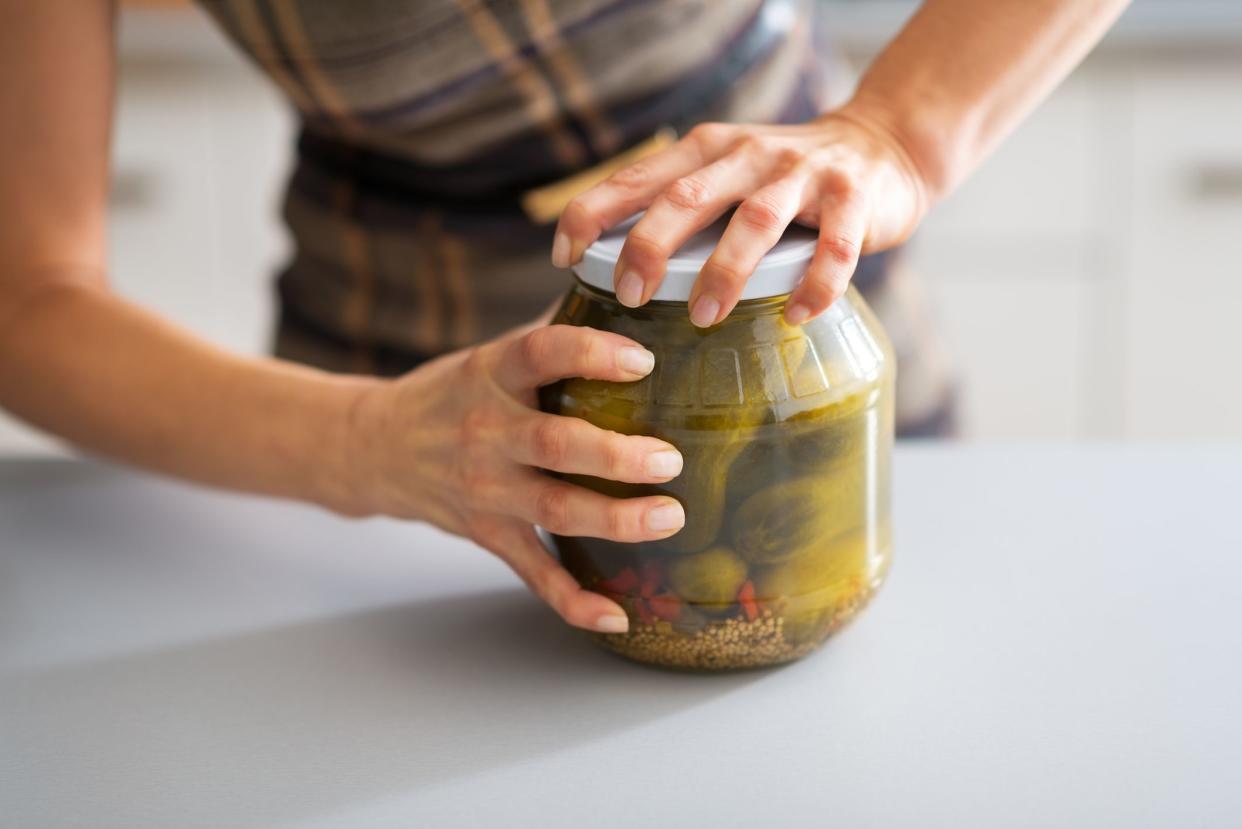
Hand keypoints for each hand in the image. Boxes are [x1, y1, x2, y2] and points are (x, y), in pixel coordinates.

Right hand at [345, 320, 685, 633]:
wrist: (374, 447)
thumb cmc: (450, 394)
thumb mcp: (489, 355)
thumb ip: (551, 335)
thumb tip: (628, 299)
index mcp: (491, 373)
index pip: (540, 353)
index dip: (591, 353)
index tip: (642, 360)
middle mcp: (486, 431)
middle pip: (555, 443)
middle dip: (616, 454)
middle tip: (670, 459)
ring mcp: (485, 488)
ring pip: (554, 508)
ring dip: (615, 519)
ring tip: (669, 517)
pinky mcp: (487, 533)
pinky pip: (533, 572)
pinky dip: (573, 600)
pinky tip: (617, 613)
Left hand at [552, 108, 929, 325]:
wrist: (881, 145)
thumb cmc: (783, 180)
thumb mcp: (725, 175)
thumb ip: (680, 206)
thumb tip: (612, 267)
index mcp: (706, 151)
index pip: (636, 177)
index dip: (593, 213)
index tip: (565, 257)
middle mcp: (748, 155)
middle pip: (687, 198)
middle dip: (650, 246)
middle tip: (628, 295)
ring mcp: (801, 175)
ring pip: (754, 221)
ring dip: (725, 271)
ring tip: (703, 317)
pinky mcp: (853, 199)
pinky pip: (833, 247)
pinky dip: (815, 284)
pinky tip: (796, 316)